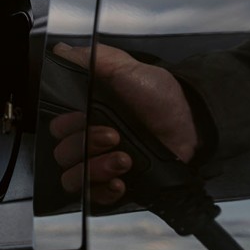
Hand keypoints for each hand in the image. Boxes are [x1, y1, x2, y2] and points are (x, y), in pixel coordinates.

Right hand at [49, 43, 198, 204]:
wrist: (192, 123)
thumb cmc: (160, 95)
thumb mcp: (126, 69)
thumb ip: (93, 59)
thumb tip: (61, 50)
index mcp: (85, 114)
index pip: (57, 128)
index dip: (67, 127)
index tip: (84, 119)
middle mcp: (88, 140)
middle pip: (63, 154)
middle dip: (86, 147)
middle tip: (114, 137)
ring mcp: (101, 164)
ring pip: (73, 178)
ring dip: (95, 170)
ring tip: (124, 160)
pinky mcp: (116, 184)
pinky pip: (94, 198)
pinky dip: (103, 192)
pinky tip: (120, 181)